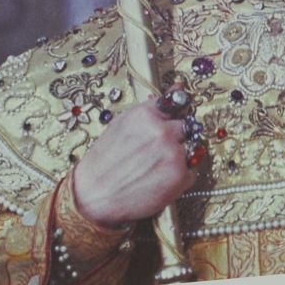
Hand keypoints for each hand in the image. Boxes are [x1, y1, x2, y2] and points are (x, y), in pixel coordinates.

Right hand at [72, 99, 200, 227]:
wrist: (93, 196)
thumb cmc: (104, 162)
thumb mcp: (121, 125)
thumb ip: (150, 109)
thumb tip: (177, 88)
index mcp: (147, 115)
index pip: (178, 103)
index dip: (174, 114)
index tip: (174, 118)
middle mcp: (163, 132)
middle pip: (187, 125)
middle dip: (177, 136)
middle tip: (157, 150)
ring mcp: (174, 154)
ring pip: (192, 147)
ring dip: (180, 155)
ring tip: (156, 166)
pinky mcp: (181, 176)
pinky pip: (192, 170)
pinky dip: (180, 175)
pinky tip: (159, 179)